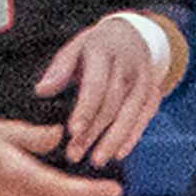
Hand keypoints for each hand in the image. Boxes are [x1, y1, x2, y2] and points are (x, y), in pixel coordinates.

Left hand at [35, 12, 176, 165]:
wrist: (133, 34)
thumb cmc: (94, 47)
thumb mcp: (74, 49)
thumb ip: (59, 70)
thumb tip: (41, 91)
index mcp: (104, 52)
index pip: (96, 85)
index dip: (85, 110)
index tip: (72, 133)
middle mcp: (128, 66)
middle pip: (111, 104)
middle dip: (93, 132)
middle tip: (74, 155)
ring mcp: (145, 79)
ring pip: (130, 114)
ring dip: (113, 140)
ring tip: (96, 161)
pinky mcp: (154, 92)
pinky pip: (145, 117)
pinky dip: (133, 136)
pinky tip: (118, 154)